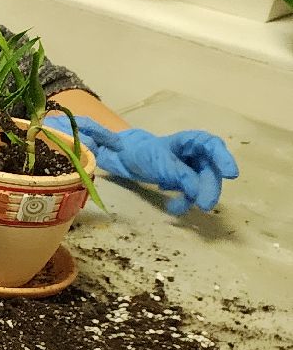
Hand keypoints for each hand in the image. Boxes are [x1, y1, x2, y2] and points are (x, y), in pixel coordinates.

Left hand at [45, 117, 237, 213]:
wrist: (118, 157)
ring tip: (177, 208)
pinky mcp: (181, 183)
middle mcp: (193, 155)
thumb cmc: (138, 151)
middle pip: (211, 170)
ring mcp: (189, 169)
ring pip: (202, 185)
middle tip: (204, 204)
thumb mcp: (156, 160)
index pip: (212, 145)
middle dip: (209, 187)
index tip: (231, 174)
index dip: (223, 158)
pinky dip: (182, 202)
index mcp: (188, 141)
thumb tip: (195, 189)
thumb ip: (177, 173)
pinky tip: (172, 206)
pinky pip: (189, 195)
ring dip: (193, 198)